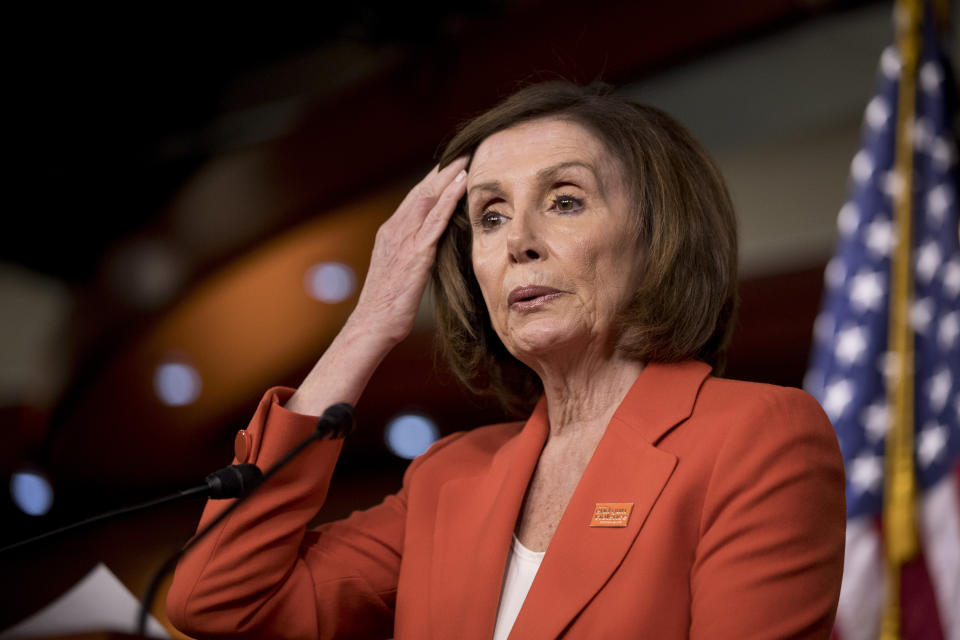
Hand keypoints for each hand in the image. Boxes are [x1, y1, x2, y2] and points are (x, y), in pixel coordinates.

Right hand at [349, 157, 468, 344]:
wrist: (373, 323)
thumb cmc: (387, 304)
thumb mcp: (400, 271)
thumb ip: (412, 253)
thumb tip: (429, 246)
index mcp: (391, 233)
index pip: (415, 198)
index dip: (433, 180)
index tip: (451, 165)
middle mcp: (395, 229)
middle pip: (422, 191)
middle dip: (443, 170)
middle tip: (464, 150)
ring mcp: (404, 240)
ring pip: (429, 198)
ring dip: (449, 176)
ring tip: (467, 157)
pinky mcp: (416, 254)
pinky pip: (435, 220)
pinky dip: (449, 199)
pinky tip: (462, 184)